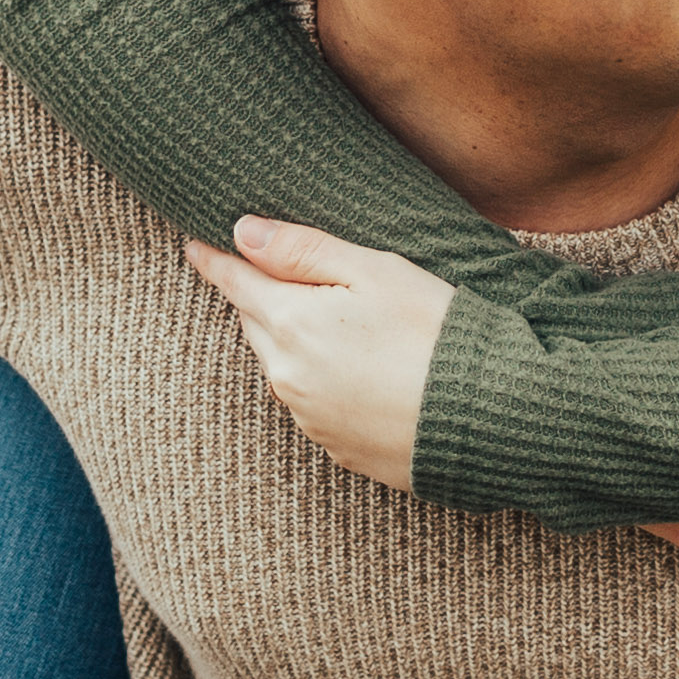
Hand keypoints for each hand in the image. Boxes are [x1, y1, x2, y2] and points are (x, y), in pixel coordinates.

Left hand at [185, 218, 451, 490]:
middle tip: (258, 273)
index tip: (194, 244)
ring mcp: (311, 418)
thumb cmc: (435, 332)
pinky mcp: (339, 447)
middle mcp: (288, 376)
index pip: (237, 283)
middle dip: (255, 298)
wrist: (484, 419)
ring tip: (319, 322)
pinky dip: (320, 381)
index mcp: (292, 324)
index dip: (215, 260)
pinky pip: (311, 404)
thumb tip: (243, 231)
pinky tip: (353, 372)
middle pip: (257, 324)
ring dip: (289, 341)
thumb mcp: (375, 271)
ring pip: (282, 366)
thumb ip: (304, 250)